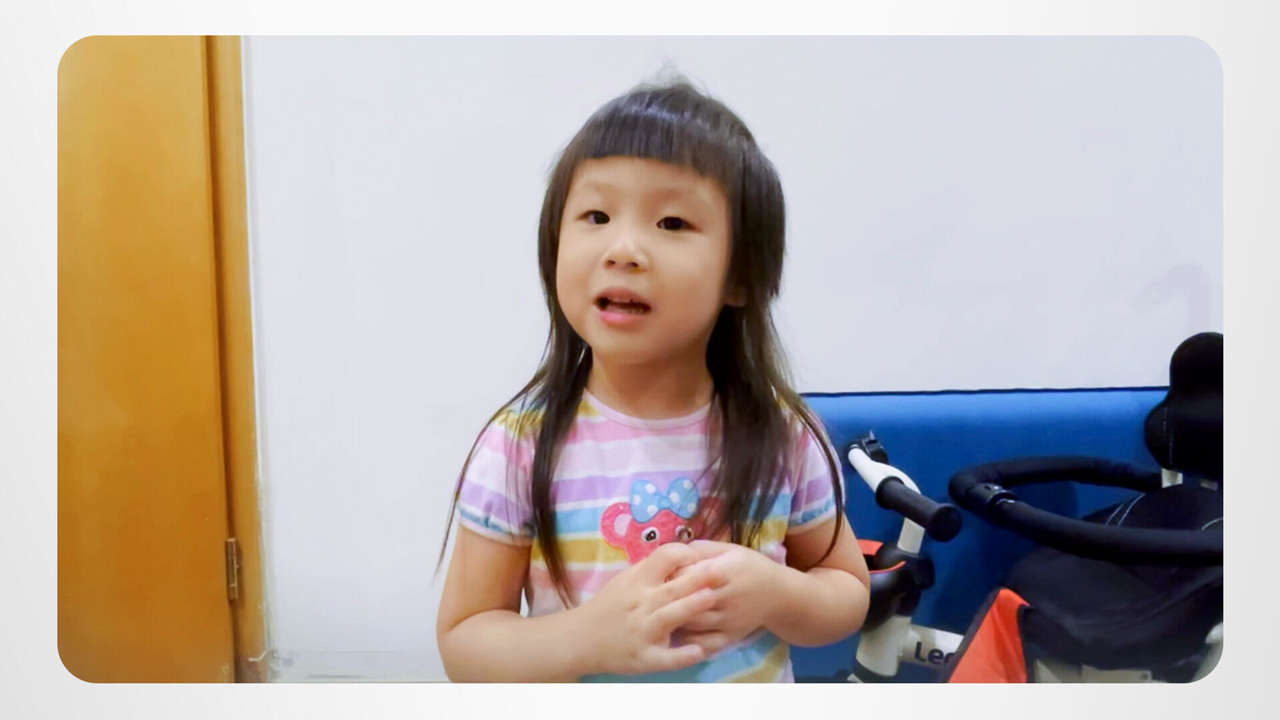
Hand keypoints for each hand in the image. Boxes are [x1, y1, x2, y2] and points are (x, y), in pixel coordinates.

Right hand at [575, 541, 719, 675]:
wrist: (579, 639)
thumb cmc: (608, 606)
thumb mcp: (624, 580)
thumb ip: (651, 570)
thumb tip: (681, 554)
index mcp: (637, 582)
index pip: (663, 558)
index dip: (684, 554)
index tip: (700, 558)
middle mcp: (640, 604)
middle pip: (672, 586)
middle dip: (698, 577)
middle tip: (722, 571)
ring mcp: (643, 631)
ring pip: (670, 617)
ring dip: (692, 607)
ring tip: (712, 599)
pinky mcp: (644, 657)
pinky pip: (665, 657)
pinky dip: (682, 655)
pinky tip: (699, 651)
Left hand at [671, 540, 785, 656]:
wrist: (780, 595)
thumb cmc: (750, 567)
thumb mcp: (730, 550)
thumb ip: (702, 549)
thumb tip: (675, 552)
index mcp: (724, 571)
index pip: (688, 574)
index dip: (671, 575)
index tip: (662, 574)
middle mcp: (725, 597)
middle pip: (687, 600)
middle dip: (669, 599)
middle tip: (656, 597)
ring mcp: (728, 620)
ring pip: (692, 623)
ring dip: (675, 619)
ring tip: (663, 613)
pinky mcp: (730, 637)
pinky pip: (704, 643)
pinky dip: (688, 640)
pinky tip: (678, 632)